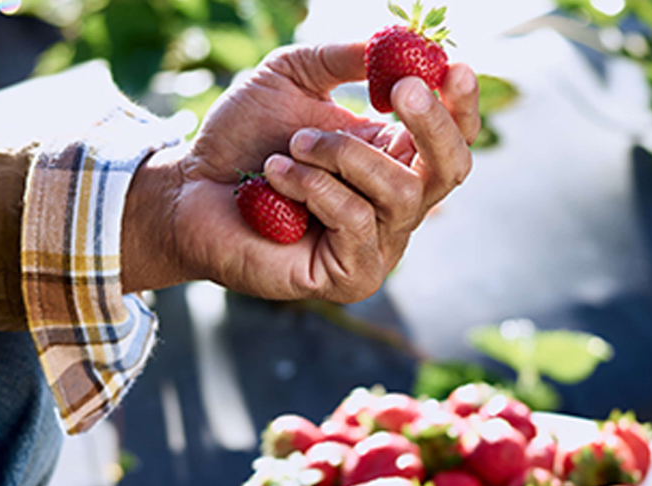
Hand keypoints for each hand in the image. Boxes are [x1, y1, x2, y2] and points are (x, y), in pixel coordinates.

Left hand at [121, 42, 480, 301]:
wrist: (190, 189)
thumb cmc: (243, 138)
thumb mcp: (292, 76)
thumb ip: (342, 58)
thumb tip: (393, 43)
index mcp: (394, 158)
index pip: (453, 136)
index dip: (461, 103)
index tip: (452, 64)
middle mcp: (395, 205)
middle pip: (451, 170)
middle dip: (431, 124)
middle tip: (400, 88)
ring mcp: (376, 245)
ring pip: (400, 194)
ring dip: (343, 155)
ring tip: (291, 144)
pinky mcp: (349, 276)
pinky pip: (358, 223)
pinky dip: (317, 189)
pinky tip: (276, 177)